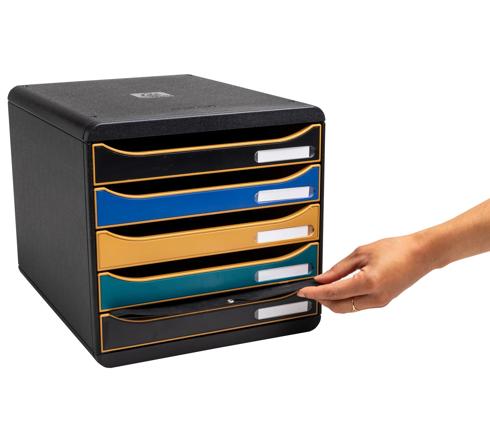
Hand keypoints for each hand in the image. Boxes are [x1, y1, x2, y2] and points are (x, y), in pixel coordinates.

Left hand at [298, 234, 432, 312]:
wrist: (421, 254)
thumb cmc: (396, 249)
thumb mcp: (361, 253)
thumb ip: (339, 268)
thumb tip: (322, 279)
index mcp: (368, 283)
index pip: (333, 293)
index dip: (315, 293)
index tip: (303, 291)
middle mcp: (375, 298)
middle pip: (339, 307)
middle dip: (321, 300)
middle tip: (309, 290)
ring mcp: (380, 302)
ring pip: (348, 308)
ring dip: (333, 301)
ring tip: (322, 289)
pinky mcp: (383, 302)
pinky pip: (357, 305)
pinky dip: (345, 299)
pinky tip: (338, 289)